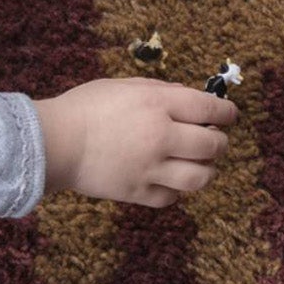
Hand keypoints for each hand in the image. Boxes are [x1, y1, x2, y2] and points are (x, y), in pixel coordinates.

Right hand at [32, 76, 240, 206]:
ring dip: (207, 170)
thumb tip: (191, 99)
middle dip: (220, 142)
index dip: (226, 113)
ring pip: (200, 177)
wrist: (54, 142)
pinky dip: (177, 190)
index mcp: (157, 104)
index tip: (229, 116)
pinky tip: (171, 179)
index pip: (209, 108)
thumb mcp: (125, 86)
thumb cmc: (86, 108)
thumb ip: (162, 91)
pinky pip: (173, 197)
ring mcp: (150, 168)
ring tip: (200, 164)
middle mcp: (160, 137)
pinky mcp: (138, 192)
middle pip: (212, 145)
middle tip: (215, 141)